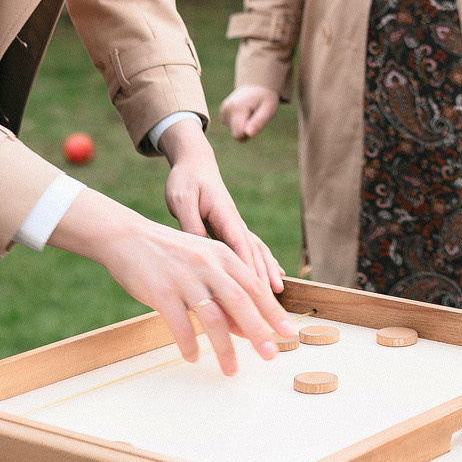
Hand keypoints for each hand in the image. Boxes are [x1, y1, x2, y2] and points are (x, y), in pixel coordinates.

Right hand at [48, 189, 294, 373]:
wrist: (128, 238)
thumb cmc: (171, 256)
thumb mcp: (204, 265)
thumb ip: (225, 292)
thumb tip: (247, 328)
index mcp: (223, 256)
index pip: (255, 287)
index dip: (273, 312)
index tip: (287, 333)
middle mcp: (208, 265)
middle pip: (241, 302)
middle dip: (259, 332)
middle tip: (270, 355)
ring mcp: (185, 278)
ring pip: (213, 318)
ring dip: (224, 348)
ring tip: (231, 370)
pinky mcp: (162, 292)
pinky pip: (180, 325)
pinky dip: (189, 345)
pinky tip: (193, 358)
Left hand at [159, 118, 283, 293]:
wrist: (194, 163)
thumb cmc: (186, 180)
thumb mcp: (182, 200)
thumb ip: (192, 225)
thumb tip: (202, 253)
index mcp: (225, 214)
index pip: (240, 244)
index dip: (249, 267)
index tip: (255, 289)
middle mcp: (235, 221)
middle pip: (254, 251)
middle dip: (263, 275)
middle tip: (273, 298)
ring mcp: (235, 225)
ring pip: (256, 251)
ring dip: (267, 271)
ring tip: (278, 291)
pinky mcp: (230, 229)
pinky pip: (250, 249)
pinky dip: (262, 263)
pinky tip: (273, 275)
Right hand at [220, 84, 279, 140]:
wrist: (257, 85)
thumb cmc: (265, 98)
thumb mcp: (269, 109)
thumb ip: (259, 122)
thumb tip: (249, 134)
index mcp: (237, 109)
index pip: (239, 135)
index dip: (250, 133)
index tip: (257, 121)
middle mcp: (226, 109)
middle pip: (236, 135)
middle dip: (247, 131)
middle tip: (255, 117)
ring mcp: (223, 111)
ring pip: (234, 132)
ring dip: (244, 126)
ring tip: (251, 113)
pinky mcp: (222, 113)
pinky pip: (232, 127)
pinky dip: (239, 123)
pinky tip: (245, 113)